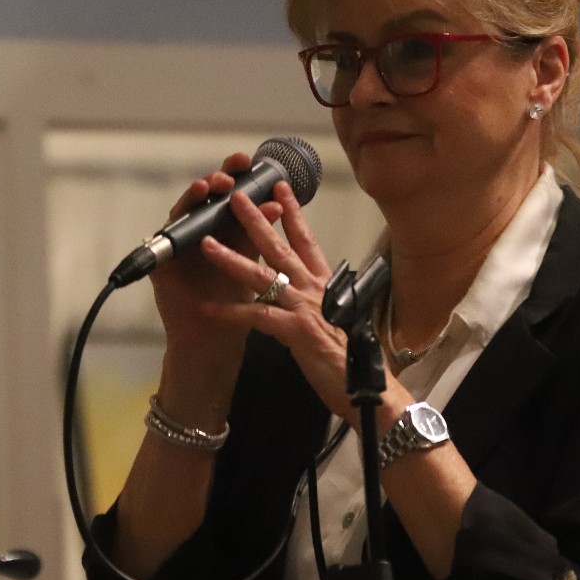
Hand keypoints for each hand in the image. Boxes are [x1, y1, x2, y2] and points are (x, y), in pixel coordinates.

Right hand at [148, 154, 285, 370]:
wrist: (220, 338)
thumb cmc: (239, 302)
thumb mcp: (254, 262)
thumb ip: (260, 233)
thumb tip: (276, 203)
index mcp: (226, 228)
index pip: (230, 195)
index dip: (238, 175)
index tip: (250, 160)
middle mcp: (201, 232)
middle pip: (206, 198)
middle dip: (216, 179)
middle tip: (229, 172)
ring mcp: (180, 246)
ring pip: (184, 213)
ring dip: (195, 198)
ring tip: (207, 186)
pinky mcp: (162, 265)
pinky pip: (166, 242)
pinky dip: (175, 228)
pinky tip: (186, 218)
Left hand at [197, 178, 387, 421]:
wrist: (372, 391)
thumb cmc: (357, 359)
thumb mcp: (340, 319)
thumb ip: (322, 301)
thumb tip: (310, 293)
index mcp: (326, 284)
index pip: (307, 239)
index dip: (292, 212)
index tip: (280, 188)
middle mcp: (316, 289)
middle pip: (280, 247)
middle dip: (256, 219)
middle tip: (237, 197)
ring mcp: (306, 308)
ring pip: (262, 276)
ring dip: (232, 258)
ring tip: (207, 244)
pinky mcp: (297, 332)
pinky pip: (256, 318)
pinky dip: (230, 313)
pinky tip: (208, 309)